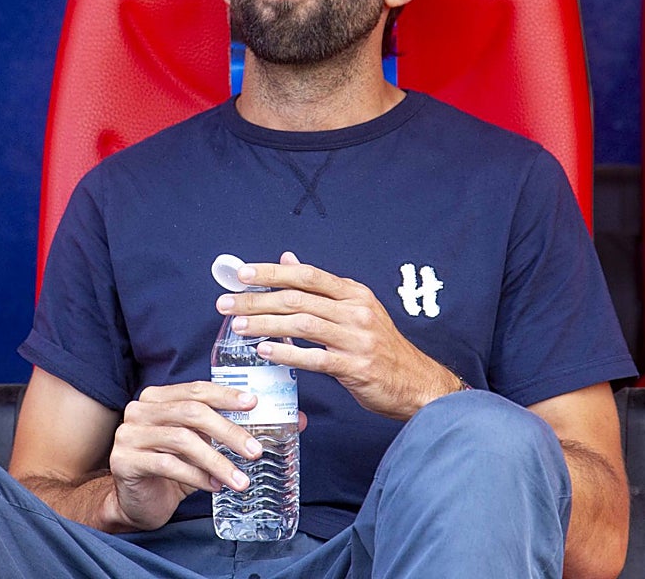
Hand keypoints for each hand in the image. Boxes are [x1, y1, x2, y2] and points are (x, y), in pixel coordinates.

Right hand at [106, 381, 262, 530]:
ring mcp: (128, 435)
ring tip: (239, 479)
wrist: (137, 504)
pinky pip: (167, 465)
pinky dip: (197, 476)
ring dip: (217, 461)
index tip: (252, 404)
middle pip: (191, 412)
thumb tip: (249, 423)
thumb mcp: (192, 443)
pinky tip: (214, 486)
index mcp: (156, 398)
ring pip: (182, 440)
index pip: (195, 390)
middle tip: (254, 451)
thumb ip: (209, 428)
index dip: (225, 395)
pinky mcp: (123, 462)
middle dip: (228, 431)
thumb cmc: (168, 470)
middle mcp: (139, 411)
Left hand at [217, 252, 460, 420]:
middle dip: (257, 300)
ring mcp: (357, 338)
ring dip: (265, 324)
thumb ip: (321, 288)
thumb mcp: (356, 309)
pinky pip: (315, 358)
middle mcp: (356, 311)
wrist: (417, 384)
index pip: (307, 275)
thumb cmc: (381, 348)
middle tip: (227, 303)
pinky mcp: (356, 367)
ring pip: (302, 324)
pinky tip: (264, 351)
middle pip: (298, 298)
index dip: (272, 272)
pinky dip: (287, 353)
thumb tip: (288, 259)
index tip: (242, 274)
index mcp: (354, 293)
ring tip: (237, 327)